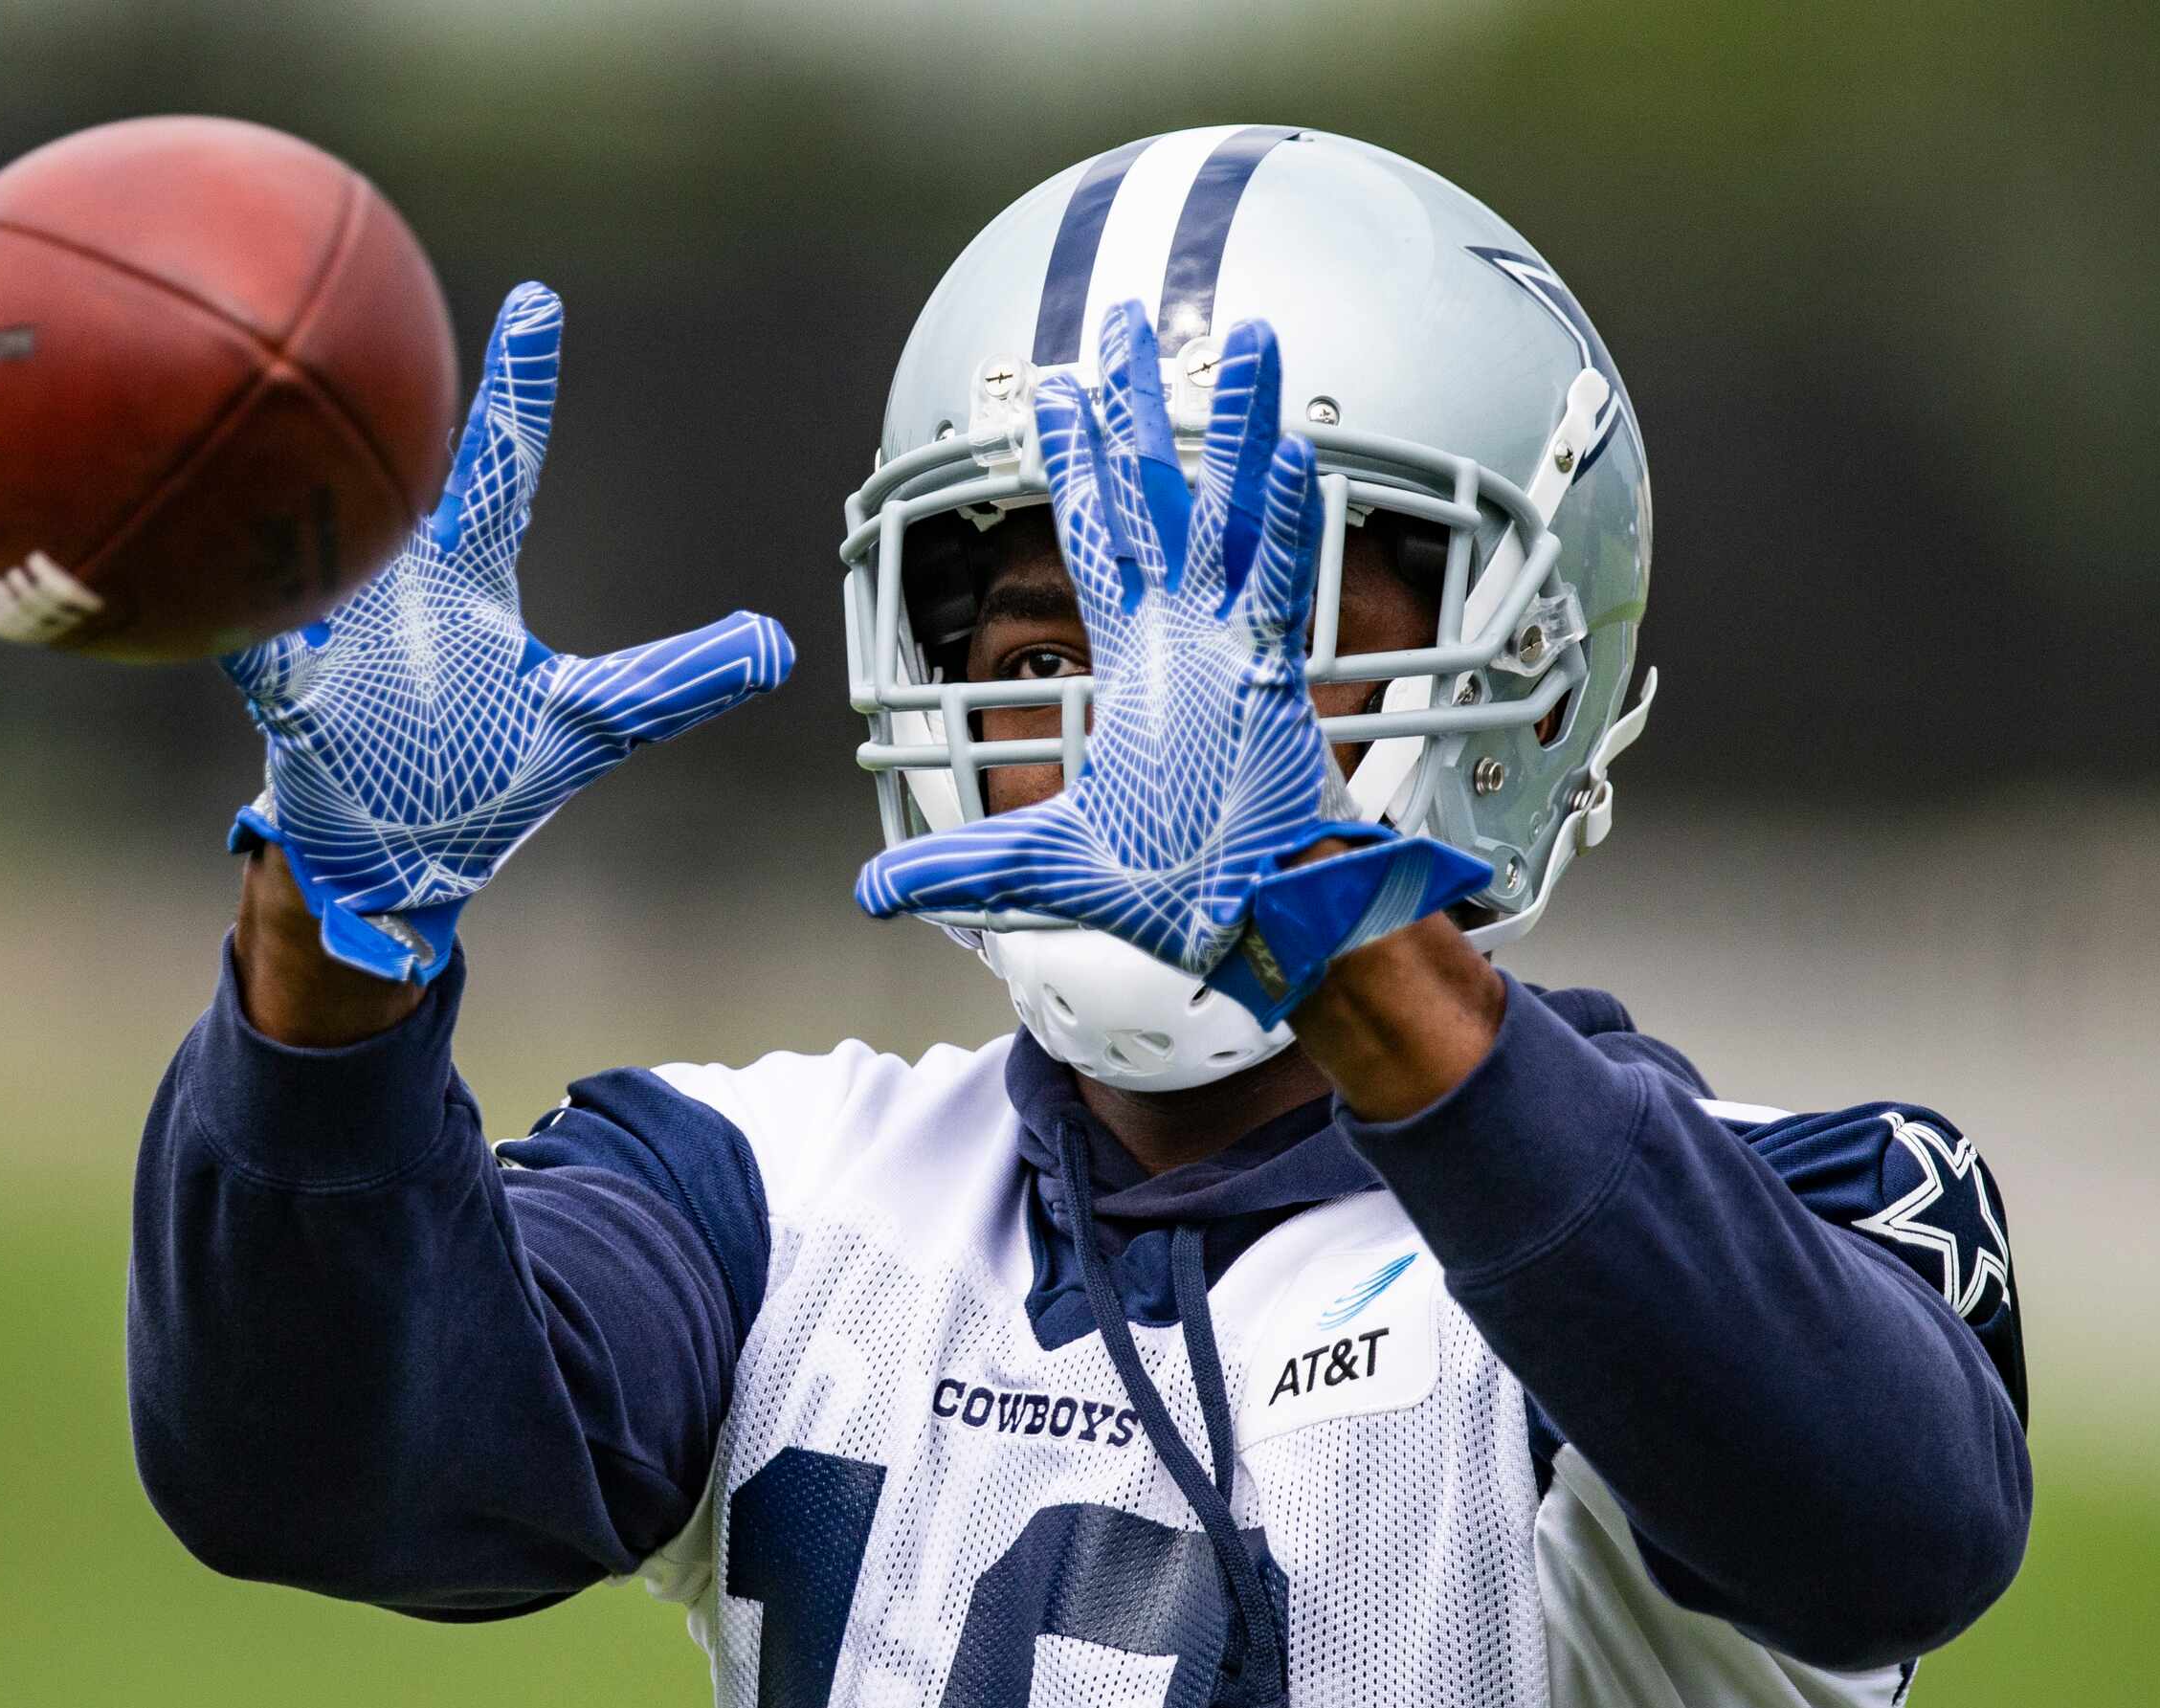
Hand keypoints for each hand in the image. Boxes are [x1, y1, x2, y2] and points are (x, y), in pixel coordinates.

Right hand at [225, 281, 793, 982]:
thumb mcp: (594, 725)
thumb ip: (678, 683)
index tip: (538, 301)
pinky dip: (254, 634)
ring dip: (317, 510)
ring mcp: (335, 635)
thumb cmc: (480, 776)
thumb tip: (781, 646)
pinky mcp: (293, 704)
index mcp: (465, 579)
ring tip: (314, 433)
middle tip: (401, 332)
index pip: (500, 469)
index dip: (520, 392)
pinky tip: (247, 605)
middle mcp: (395, 587)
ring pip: (316, 552)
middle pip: (400, 482)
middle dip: (400, 413)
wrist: (389, 861)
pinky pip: (260, 657)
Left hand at [854, 300, 1485, 1021]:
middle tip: (1126, 322)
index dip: (1077, 468)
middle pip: (1156, 496)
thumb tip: (867, 893)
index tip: (1057, 396)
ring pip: (1232, 514)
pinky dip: (1283, 523)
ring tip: (1252, 341)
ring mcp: (1236, 648)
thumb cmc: (1171, 893)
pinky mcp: (1275, 680)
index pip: (1096, 541)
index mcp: (1138, 661)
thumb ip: (956, 867)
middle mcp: (1187, 635)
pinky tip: (1292, 456)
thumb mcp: (1038, 869)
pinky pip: (1280, 586)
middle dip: (1138, 409)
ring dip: (1239, 429)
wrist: (1247, 932)